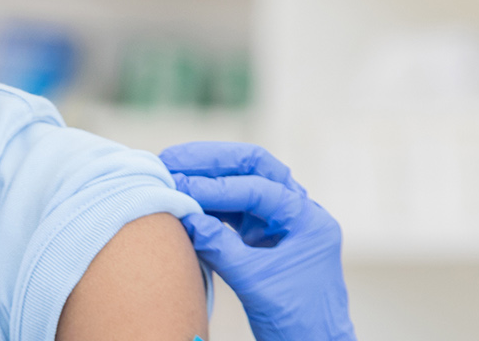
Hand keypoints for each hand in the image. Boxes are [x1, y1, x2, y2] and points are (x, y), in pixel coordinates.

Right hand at [161, 141, 354, 340]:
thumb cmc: (297, 319)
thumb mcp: (256, 283)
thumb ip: (221, 248)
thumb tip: (185, 216)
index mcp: (307, 220)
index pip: (258, 188)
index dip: (216, 186)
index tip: (179, 186)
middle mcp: (297, 212)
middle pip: (254, 167)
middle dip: (212, 161)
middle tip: (172, 160)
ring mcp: (280, 223)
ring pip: (242, 182)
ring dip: (207, 176)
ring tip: (171, 172)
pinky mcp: (264, 236)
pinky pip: (234, 208)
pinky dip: (208, 201)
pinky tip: (184, 200)